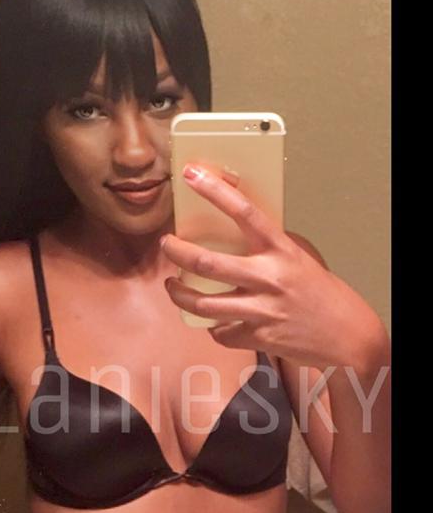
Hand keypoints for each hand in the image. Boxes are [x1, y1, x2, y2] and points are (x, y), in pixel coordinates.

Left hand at [161, 164, 384, 371]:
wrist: (346, 335)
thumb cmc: (319, 294)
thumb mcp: (297, 260)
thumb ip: (266, 249)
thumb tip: (231, 234)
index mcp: (281, 251)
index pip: (244, 213)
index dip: (215, 191)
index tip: (192, 175)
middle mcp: (269, 278)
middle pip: (207, 264)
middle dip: (177, 252)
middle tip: (167, 244)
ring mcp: (262, 310)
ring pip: (203, 304)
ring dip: (179, 294)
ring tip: (172, 285)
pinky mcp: (257, 337)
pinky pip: (220, 332)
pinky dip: (214, 327)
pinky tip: (214, 320)